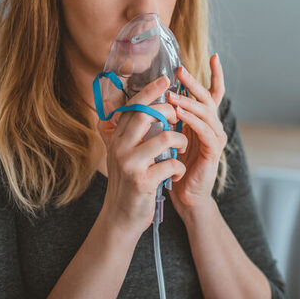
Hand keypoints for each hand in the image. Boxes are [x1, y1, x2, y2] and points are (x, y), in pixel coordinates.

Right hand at [97, 75, 187, 238]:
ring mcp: (130, 164)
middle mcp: (120, 147)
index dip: (150, 91)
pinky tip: (176, 175)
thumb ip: (124, 131)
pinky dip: (179, 168)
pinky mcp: (142, 181)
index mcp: (117, 137)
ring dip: (181, 141)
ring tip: (182, 150)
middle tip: (179, 117)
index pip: (134, 106)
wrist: (121, 219)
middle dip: (170, 110)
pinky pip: (171, 164)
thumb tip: (125, 103)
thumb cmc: (128, 182)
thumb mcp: (121, 153)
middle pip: (147, 114)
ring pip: (166, 137)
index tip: (166, 80)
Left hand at [165, 54, 226, 218]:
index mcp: (203, 120)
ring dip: (189, 102)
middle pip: (208, 97)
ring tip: (172, 95)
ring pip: (206, 112)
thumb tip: (146, 98)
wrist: (184, 195)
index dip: (215, 75)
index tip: (214, 56)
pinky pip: (204, 130)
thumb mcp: (168, 136)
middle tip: (180, 71)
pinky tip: (179, 114)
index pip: (212, 93)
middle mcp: (213, 125)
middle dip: (194, 83)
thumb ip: (164, 117)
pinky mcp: (213, 150)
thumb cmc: (174, 164)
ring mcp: (215, 137)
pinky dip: (192, 120)